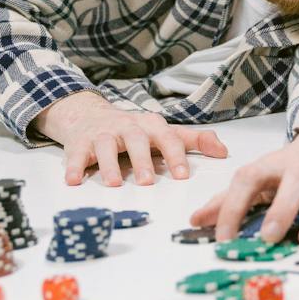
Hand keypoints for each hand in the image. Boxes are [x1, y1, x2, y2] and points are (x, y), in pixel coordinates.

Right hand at [39, 92, 228, 186]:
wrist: (89, 114)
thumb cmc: (134, 130)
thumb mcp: (163, 132)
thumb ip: (194, 141)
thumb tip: (225, 152)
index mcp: (151, 125)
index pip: (167, 138)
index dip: (175, 156)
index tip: (182, 176)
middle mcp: (127, 127)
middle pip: (135, 139)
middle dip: (141, 160)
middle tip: (147, 182)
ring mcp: (102, 134)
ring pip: (105, 146)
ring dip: (108, 165)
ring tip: (114, 184)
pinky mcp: (79, 143)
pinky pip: (76, 154)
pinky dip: (73, 166)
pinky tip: (74, 181)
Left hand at [189, 123, 298, 245]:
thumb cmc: (294, 166)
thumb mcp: (262, 176)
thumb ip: (230, 199)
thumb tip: (195, 220)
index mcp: (276, 164)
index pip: (249, 178)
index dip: (232, 206)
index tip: (223, 238)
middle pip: (295, 180)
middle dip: (282, 208)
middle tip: (268, 236)